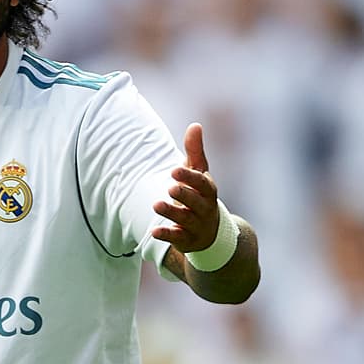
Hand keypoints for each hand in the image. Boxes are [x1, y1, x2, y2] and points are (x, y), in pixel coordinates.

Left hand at [150, 123, 219, 253]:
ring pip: (185, 219)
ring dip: (171, 213)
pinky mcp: (186, 239)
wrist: (210, 231)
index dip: (189, 177)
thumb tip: (195, 125)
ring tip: (156, 205)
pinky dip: (166, 235)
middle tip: (170, 188)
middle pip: (196, 202)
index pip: (202, 183)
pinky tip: (153, 231)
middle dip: (184, 195)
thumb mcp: (199, 173)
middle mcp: (205, 208)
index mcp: (208, 190)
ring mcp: (197, 225)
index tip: (174, 170)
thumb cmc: (200, 195)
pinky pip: (177, 238)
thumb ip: (195, 151)